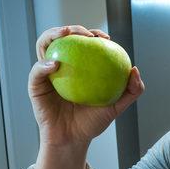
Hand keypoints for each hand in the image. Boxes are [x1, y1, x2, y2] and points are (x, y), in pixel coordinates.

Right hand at [28, 25, 144, 146]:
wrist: (73, 140)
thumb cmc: (92, 122)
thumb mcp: (116, 106)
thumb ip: (131, 91)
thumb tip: (134, 69)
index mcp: (78, 66)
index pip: (83, 43)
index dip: (93, 33)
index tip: (105, 37)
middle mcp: (61, 65)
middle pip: (62, 38)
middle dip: (72, 28)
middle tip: (86, 35)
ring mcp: (46, 73)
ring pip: (44, 46)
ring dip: (53, 35)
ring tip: (65, 34)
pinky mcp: (35, 85)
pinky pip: (36, 72)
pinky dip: (43, 65)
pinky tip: (55, 64)